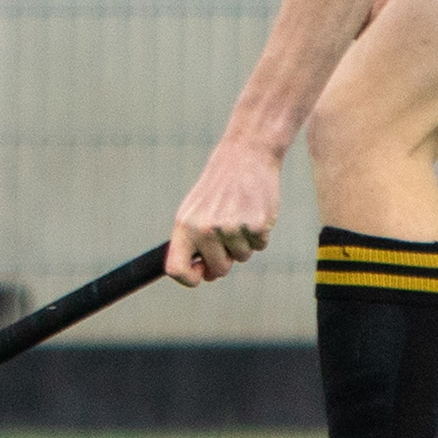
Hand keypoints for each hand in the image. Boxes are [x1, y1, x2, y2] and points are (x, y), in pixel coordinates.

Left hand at [166, 136, 281, 286]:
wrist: (245, 157)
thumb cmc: (218, 188)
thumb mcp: (194, 211)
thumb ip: (193, 243)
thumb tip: (203, 274)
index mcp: (185, 226)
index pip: (176, 269)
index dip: (189, 279)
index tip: (201, 273)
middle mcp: (206, 230)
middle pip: (218, 270)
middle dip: (225, 260)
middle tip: (227, 234)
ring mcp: (232, 228)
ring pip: (241, 258)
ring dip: (244, 243)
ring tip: (239, 215)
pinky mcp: (257, 225)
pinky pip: (260, 247)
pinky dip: (260, 235)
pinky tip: (254, 212)